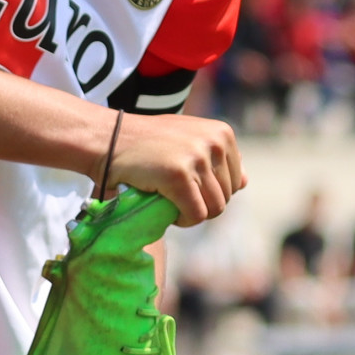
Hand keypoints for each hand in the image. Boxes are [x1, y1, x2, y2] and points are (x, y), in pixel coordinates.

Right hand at [102, 110, 243, 221]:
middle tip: (174, 195)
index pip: (236, 182)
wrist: (108, 139)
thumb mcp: (189, 140)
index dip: (211, 192)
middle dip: (201, 203)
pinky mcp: (179, 175)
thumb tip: (246, 182)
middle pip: (226, 198)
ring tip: (169, 200)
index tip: (187, 186)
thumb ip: (217, 159)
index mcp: (223, 133)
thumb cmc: (147, 143)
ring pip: (213, 209)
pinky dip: (182, 220)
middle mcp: (215, 142)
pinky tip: (166, 208)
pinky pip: (195, 215)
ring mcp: (198, 158)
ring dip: (191, 213)